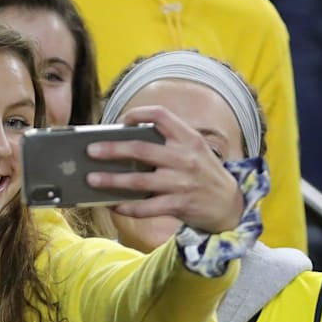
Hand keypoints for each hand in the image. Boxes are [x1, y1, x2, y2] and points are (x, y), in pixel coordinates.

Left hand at [87, 106, 243, 233]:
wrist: (230, 205)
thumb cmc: (204, 173)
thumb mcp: (195, 150)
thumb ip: (170, 143)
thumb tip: (127, 141)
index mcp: (188, 139)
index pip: (162, 115)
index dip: (139, 114)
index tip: (122, 119)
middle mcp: (184, 158)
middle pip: (141, 149)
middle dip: (112, 149)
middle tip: (91, 151)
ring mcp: (181, 183)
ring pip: (138, 181)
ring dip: (111, 181)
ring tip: (92, 179)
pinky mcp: (178, 205)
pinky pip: (146, 207)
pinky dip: (127, 207)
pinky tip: (113, 205)